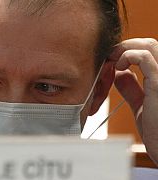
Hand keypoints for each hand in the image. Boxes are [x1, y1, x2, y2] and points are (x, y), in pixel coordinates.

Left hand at [109, 38, 157, 165]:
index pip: (150, 50)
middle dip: (125, 46)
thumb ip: (133, 88)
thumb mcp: (142, 105)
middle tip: (109, 58)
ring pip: (148, 45)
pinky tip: (118, 67)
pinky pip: (143, 57)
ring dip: (124, 49)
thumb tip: (120, 73)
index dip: (129, 50)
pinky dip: (127, 56)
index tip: (112, 61)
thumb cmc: (157, 132)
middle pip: (149, 43)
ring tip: (112, 62)